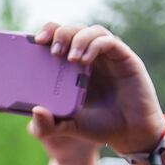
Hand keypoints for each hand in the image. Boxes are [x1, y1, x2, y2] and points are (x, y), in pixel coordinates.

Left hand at [30, 23, 164, 155]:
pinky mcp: (124, 58)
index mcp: (73, 67)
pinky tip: (84, 61)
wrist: (130, 134)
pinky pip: (108, 41)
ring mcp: (107, 56)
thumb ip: (48, 125)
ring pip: (91, 31)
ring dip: (77, 39)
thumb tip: (35, 111)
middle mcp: (90, 57)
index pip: (58, 39)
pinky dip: (94, 45)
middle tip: (53, 51)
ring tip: (69, 59)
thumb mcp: (68, 126)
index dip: (47, 33)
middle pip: (73, 30)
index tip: (34, 41)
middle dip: (60, 33)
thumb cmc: (99, 126)